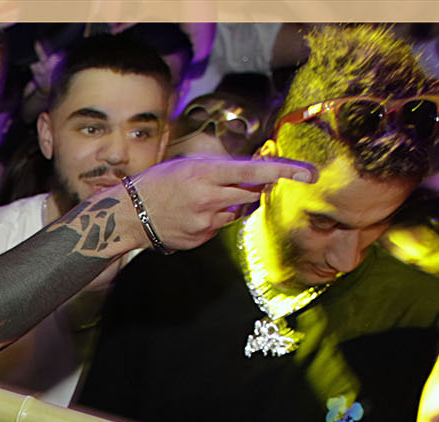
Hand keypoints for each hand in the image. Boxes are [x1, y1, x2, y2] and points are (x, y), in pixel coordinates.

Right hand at [113, 155, 315, 252]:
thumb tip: (256, 174)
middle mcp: (208, 199)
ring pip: (235, 211)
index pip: (253, 172)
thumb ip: (223, 168)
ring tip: (198, 200)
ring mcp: (205, 223)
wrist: (129, 214)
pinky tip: (191, 215)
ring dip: (227, 203)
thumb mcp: (190, 164)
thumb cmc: (160, 182)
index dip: (284, 171)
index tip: (308, 173)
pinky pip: (220, 227)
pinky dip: (213, 219)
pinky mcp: (201, 239)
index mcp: (205, 174)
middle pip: (250, 194)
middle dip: (250, 187)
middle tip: (227, 182)